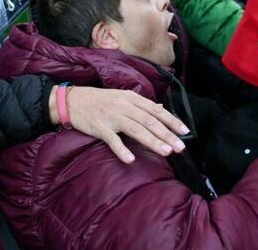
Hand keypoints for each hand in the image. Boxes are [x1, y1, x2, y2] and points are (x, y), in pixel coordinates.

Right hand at [50, 85, 189, 163]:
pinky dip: (121, 149)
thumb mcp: (123, 97)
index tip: (185, 131)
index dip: (171, 120)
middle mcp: (124, 106)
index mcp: (132, 98)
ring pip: (136, 129)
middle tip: (180, 147)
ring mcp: (112, 116)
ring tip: (166, 152)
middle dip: (167, 134)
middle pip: (149, 121)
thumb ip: (142, 104)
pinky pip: (112, 139)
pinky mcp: (99, 127)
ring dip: (152, 141)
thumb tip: (161, 107)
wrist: (73, 100)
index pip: (156, 110)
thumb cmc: (100, 100)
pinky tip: (131, 159)